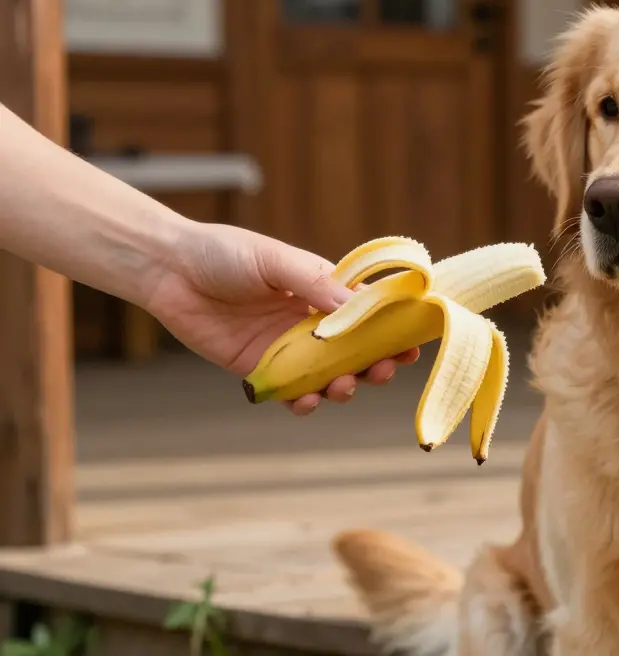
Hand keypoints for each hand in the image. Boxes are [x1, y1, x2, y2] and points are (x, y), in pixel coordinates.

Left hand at [145, 222, 419, 414]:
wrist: (169, 270)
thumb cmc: (224, 254)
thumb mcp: (275, 261)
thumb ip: (314, 284)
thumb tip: (358, 307)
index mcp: (322, 291)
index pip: (369, 314)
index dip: (393, 330)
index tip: (412, 345)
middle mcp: (310, 323)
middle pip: (357, 351)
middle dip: (377, 364)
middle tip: (384, 370)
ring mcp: (288, 349)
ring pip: (330, 377)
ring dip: (346, 386)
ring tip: (345, 386)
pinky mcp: (260, 370)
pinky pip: (291, 394)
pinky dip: (305, 403)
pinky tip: (307, 401)